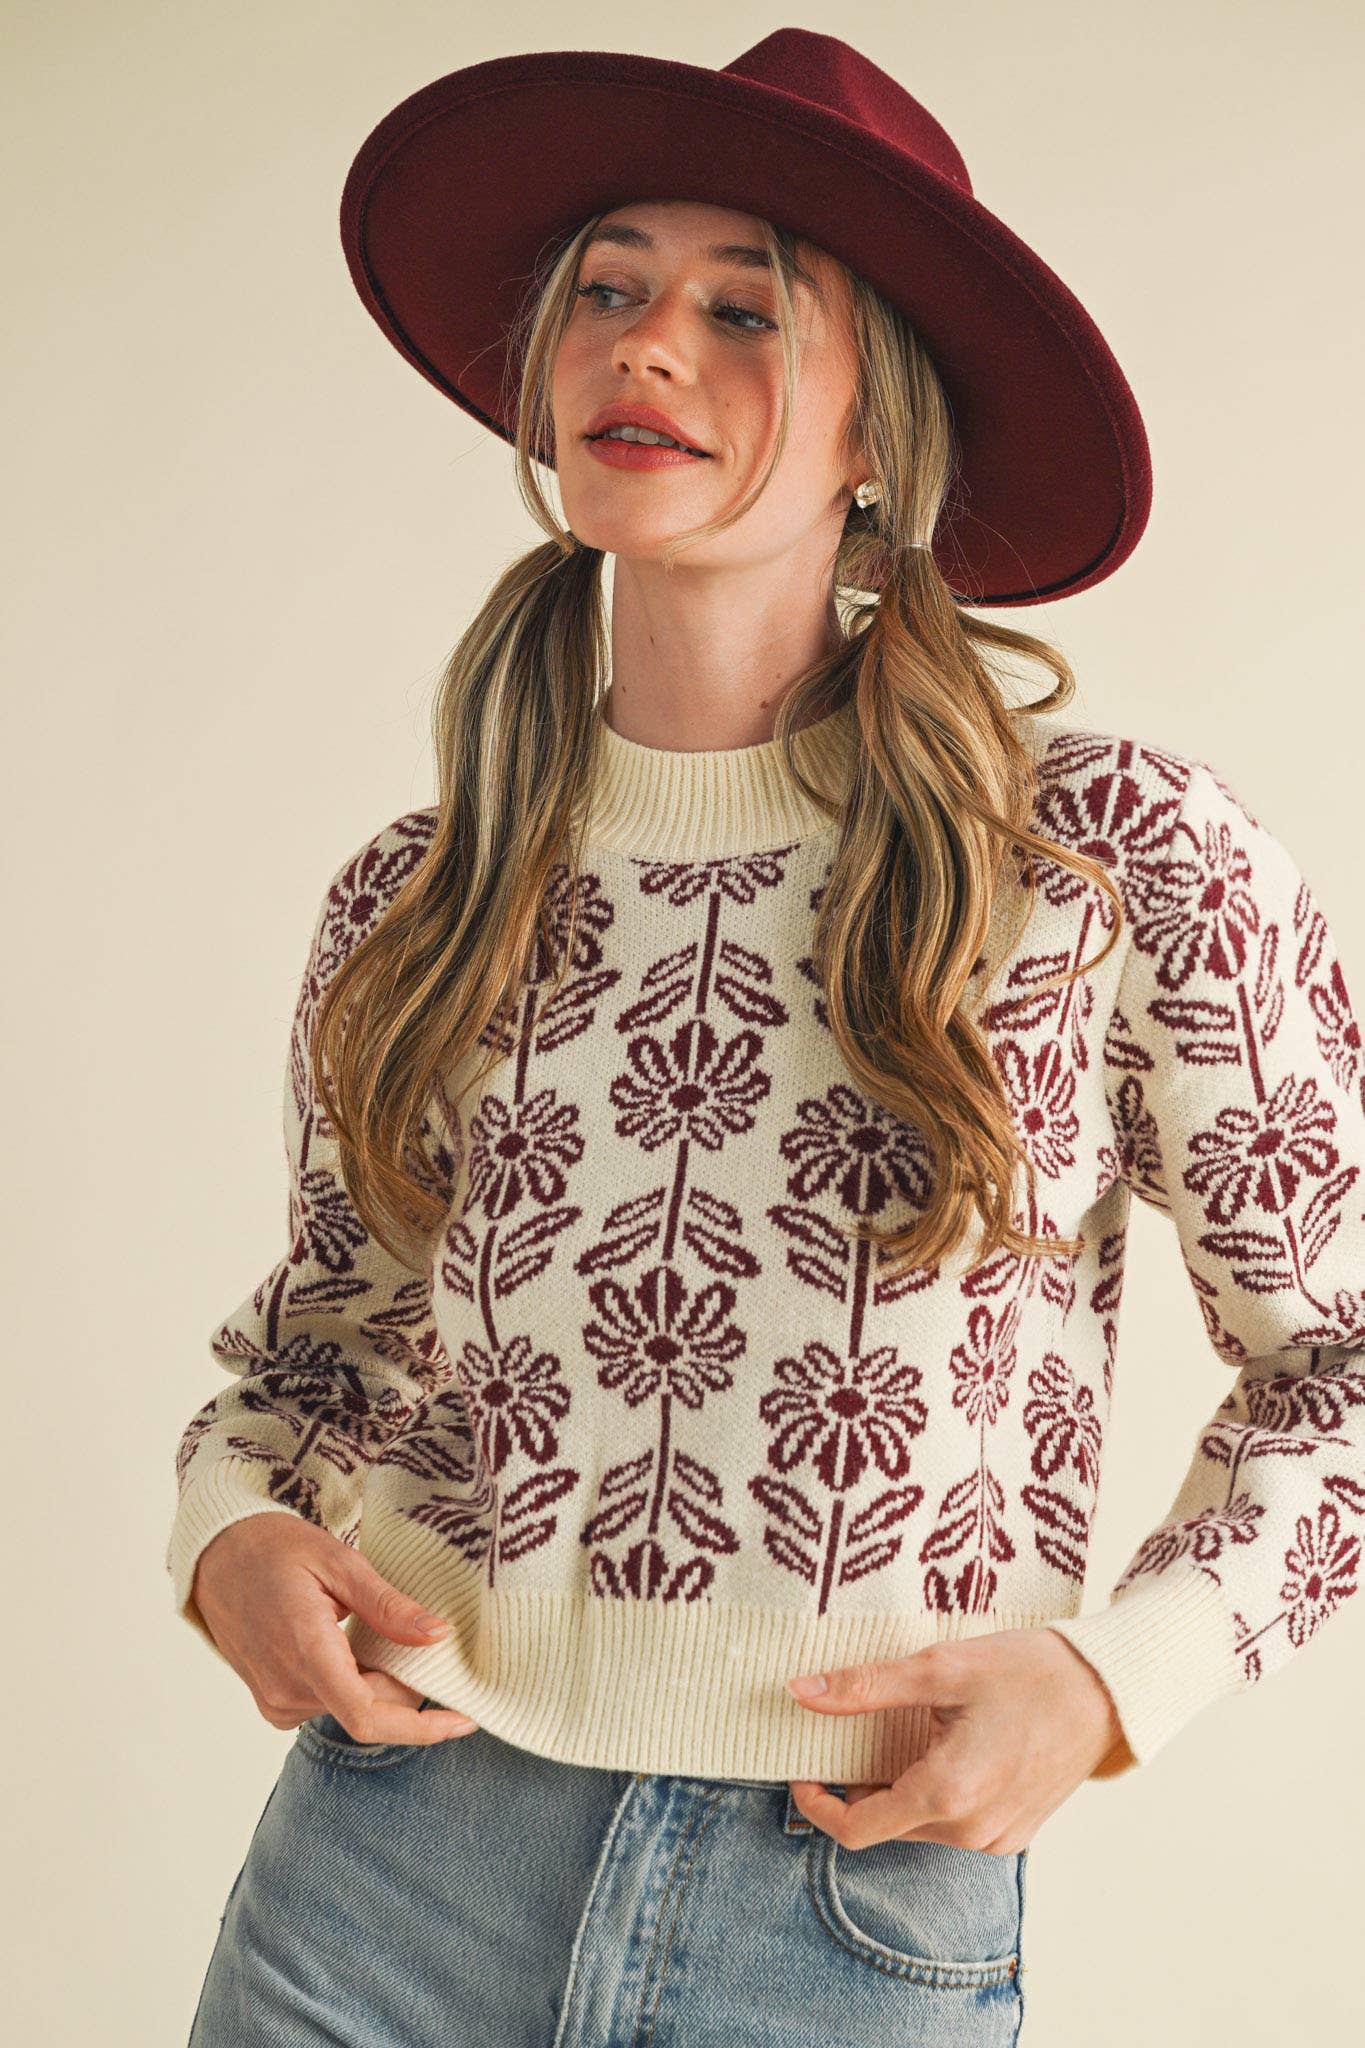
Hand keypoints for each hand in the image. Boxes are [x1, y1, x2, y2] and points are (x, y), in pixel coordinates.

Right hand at [190, 1513, 477, 1746]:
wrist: (217, 1557)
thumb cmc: (275, 1550)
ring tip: (375, 1632)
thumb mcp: (339, 1562)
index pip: (368, 1716)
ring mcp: (276, 1701)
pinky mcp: (273, 1704)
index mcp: (306, 1651)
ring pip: (352, 1708)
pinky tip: (352, 1647)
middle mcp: (287, 1689)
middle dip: (407, 1688)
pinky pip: (329, 1705)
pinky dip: (355, 1685)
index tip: (463, 1721)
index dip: (421, 1728)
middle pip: (370, 1711)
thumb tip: (438, 1636)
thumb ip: (388, 1606)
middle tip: (420, 1640)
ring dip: (380, 1683)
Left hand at [784, 1624, 1128, 1852]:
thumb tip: (801, 1691)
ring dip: (902, 1787)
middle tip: (861, 1729)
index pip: (855, 1829)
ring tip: (915, 1730)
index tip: (804, 1770)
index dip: (816, 1804)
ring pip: (920, 1825)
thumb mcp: (939, 1667)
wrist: (1107, 1690)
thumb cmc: (1028, 1671)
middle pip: (887, 1824)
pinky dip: (937, 1795)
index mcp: (946, 1794)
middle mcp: (970, 1832)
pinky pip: (955, 1825)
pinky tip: (950, 1748)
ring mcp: (996, 1839)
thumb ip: (865, 1687)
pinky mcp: (1015, 1833)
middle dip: (862, 1785)